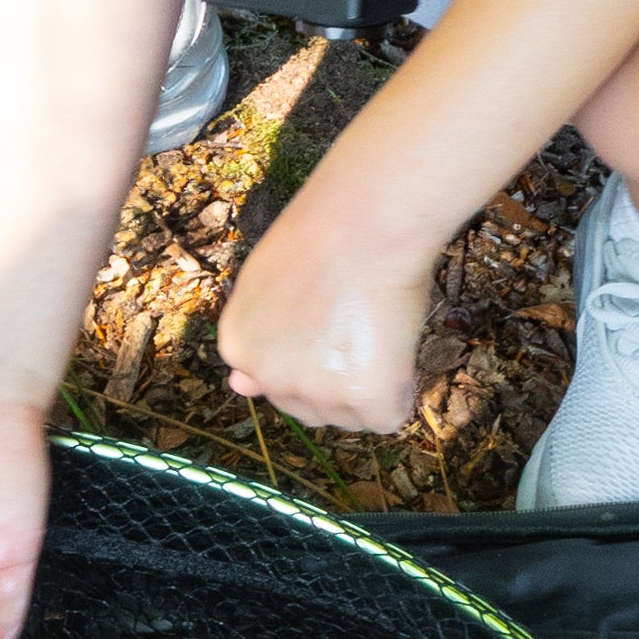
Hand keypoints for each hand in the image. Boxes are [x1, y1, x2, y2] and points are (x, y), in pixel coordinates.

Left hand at [217, 212, 436, 431]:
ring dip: (366, 388)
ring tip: (375, 327)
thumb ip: (258, 338)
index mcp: (238, 347)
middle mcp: (267, 377)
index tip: (327, 324)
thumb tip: (240, 390)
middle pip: (308, 409)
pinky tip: (395, 346)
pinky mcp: (362, 396)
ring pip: (349, 417)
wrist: (363, 221)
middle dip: (333, 381)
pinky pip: (388, 417)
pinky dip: (400, 389)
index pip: (274, 384)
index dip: (310, 356)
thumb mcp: (263, 284)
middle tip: (354, 325)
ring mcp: (313, 391)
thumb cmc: (321, 236)